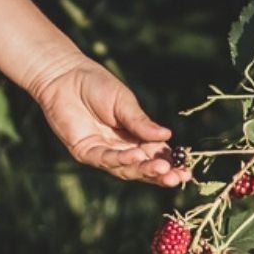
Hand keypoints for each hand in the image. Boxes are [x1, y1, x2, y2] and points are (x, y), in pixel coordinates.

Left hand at [28, 59, 187, 187]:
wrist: (66, 77)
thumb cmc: (96, 86)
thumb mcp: (125, 103)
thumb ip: (142, 122)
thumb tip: (167, 136)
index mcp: (135, 137)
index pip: (156, 155)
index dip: (171, 163)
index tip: (187, 169)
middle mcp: (121, 149)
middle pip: (143, 168)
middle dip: (161, 174)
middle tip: (177, 176)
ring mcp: (104, 153)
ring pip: (126, 169)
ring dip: (144, 170)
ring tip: (162, 169)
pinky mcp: (86, 152)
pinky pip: (106, 159)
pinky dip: (122, 160)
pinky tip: (136, 156)